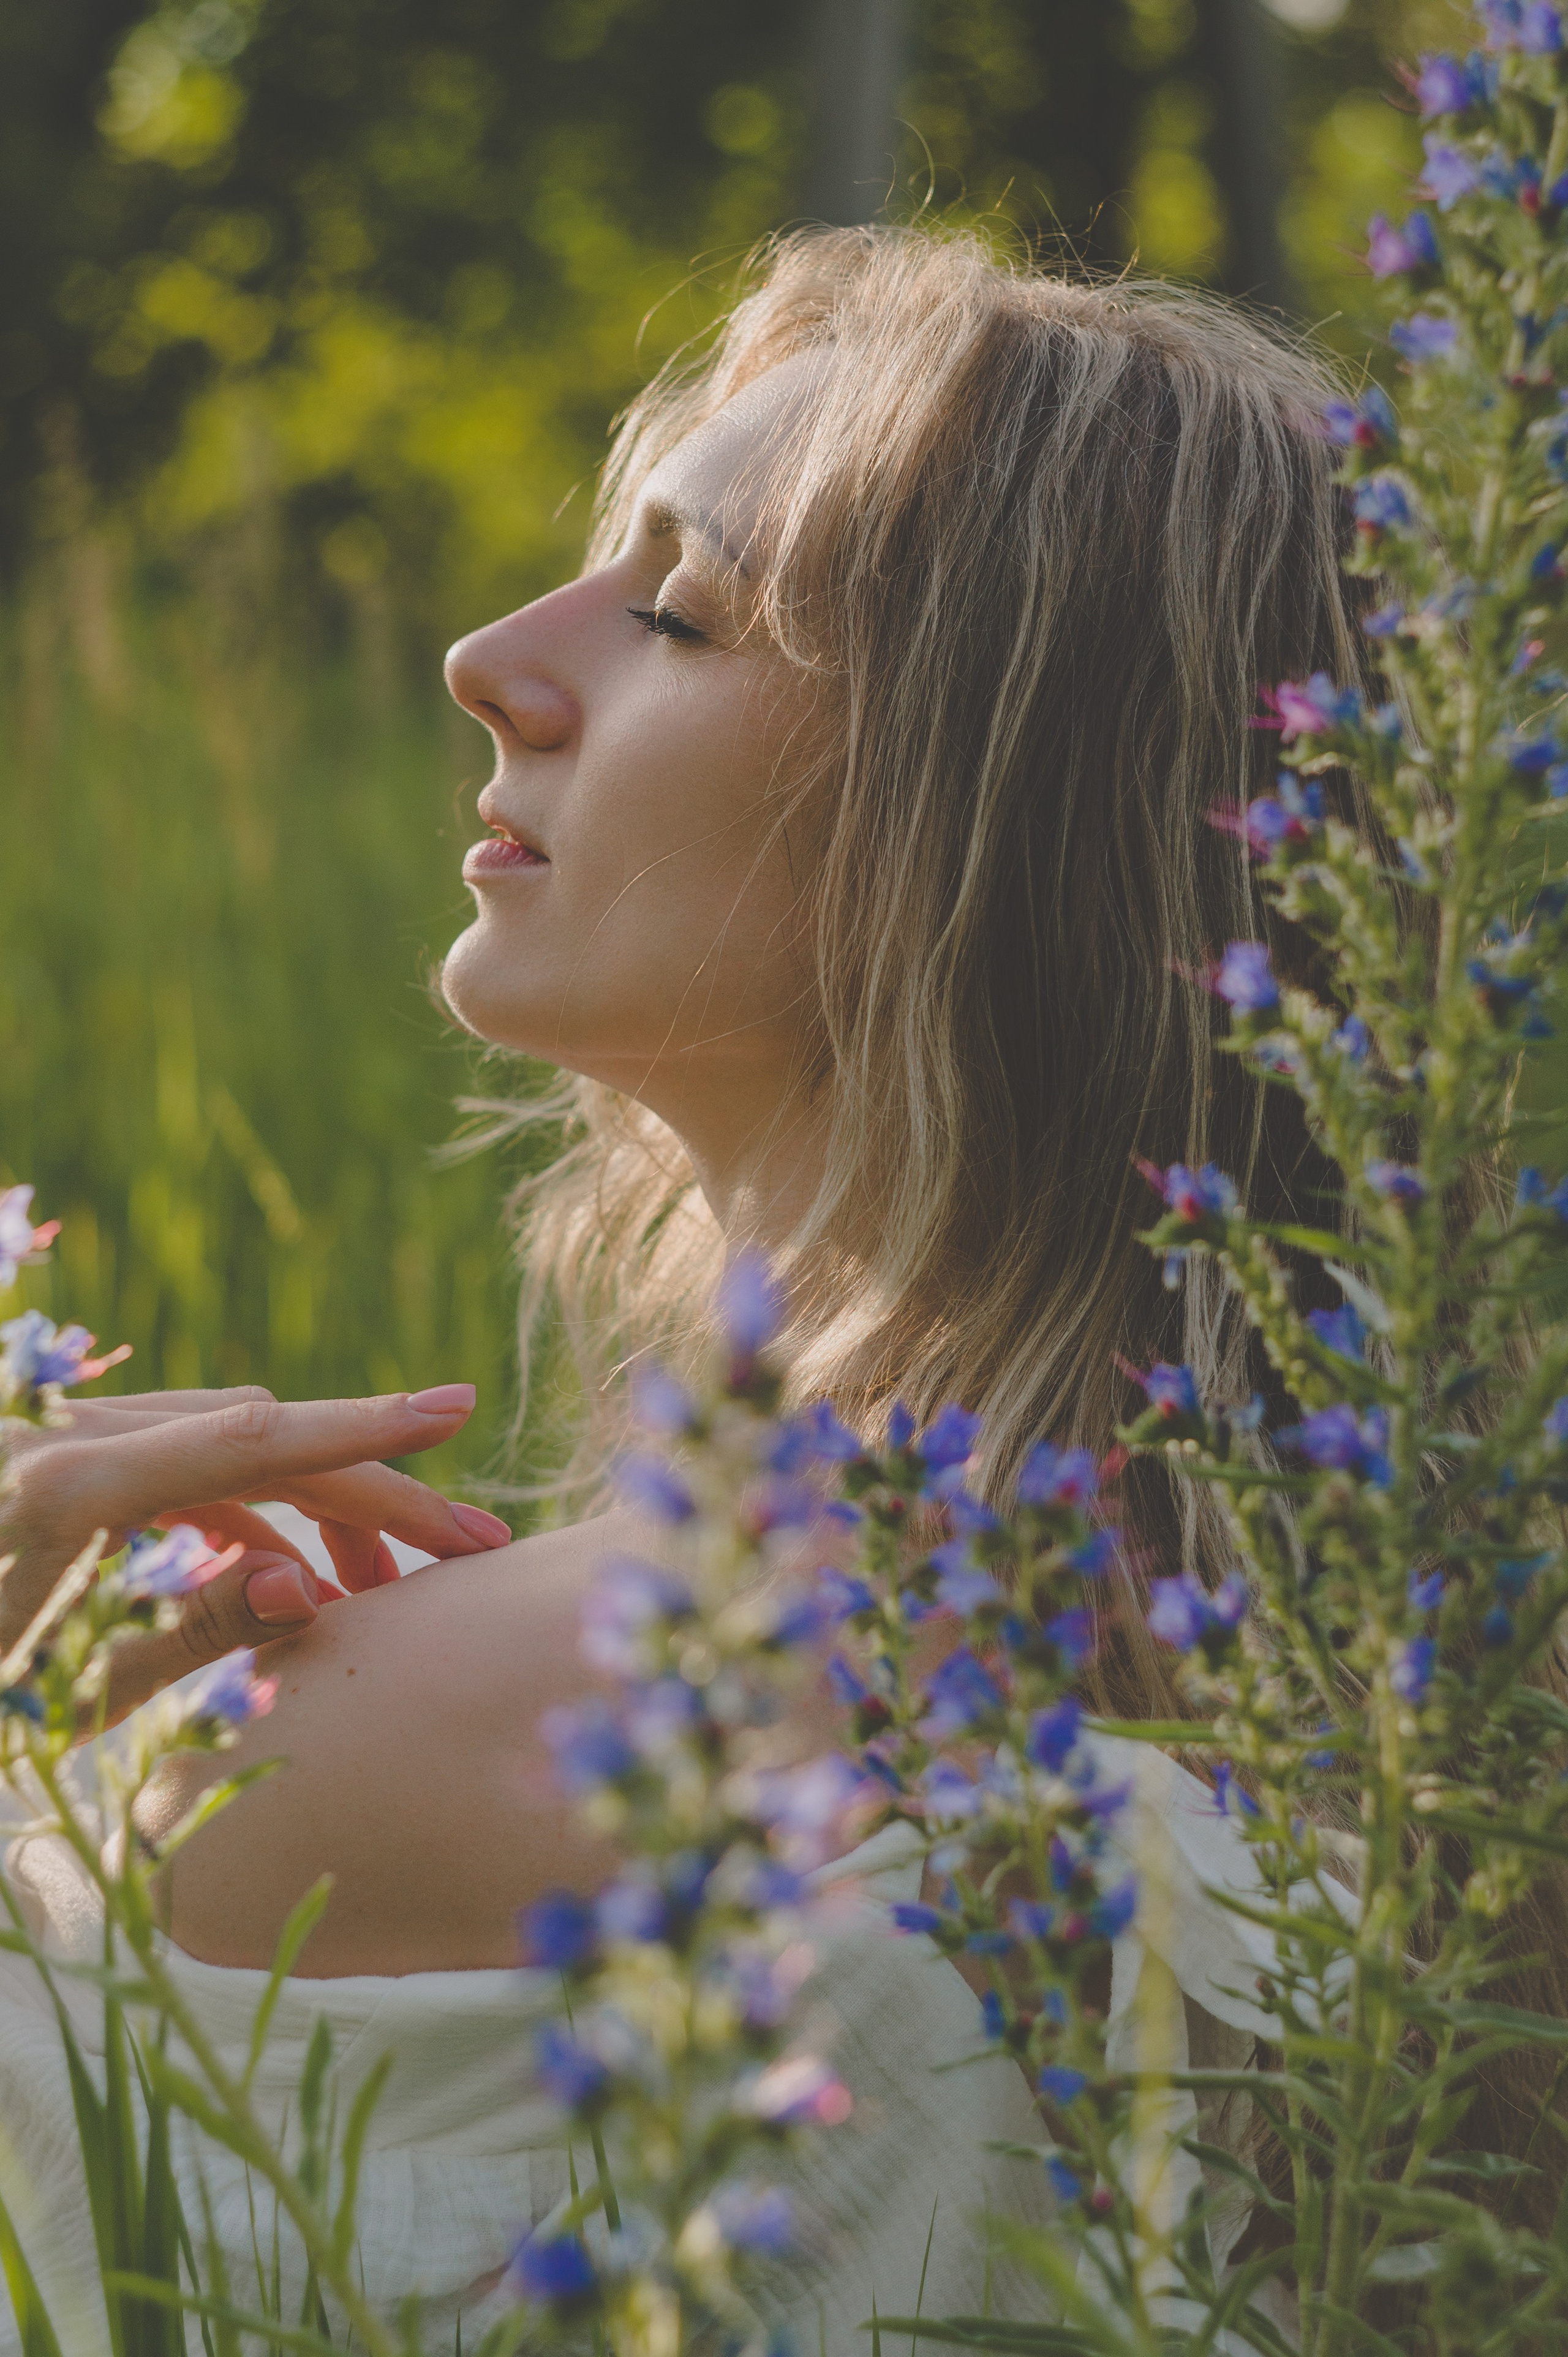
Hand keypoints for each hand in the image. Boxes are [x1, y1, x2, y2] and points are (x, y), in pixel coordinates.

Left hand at [0, 1382, 513, 1720]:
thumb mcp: (55, 1687)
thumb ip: (183, 1629)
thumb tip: (307, 1582)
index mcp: (63, 1491)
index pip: (248, 1440)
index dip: (363, 1425)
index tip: (455, 1405)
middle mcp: (64, 1441)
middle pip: (256, 1442)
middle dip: (373, 1493)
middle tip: (472, 1547)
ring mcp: (56, 1444)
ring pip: (220, 1452)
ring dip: (311, 1510)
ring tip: (386, 1590)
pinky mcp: (52, 1467)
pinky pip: (169, 1473)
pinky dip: (240, 1516)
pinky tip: (288, 1575)